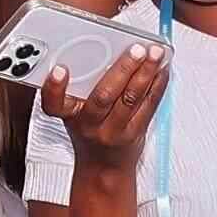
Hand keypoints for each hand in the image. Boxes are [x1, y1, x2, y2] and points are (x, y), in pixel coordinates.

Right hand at [42, 45, 170, 176]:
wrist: (103, 167)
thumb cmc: (89, 133)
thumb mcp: (74, 112)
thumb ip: (80, 87)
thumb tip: (104, 50)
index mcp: (70, 115)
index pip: (53, 104)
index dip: (54, 88)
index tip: (59, 69)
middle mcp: (90, 124)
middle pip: (104, 96)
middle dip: (123, 69)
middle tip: (136, 49)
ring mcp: (114, 130)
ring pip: (131, 99)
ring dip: (146, 73)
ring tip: (155, 54)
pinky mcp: (136, 132)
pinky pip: (149, 105)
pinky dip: (158, 84)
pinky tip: (162, 69)